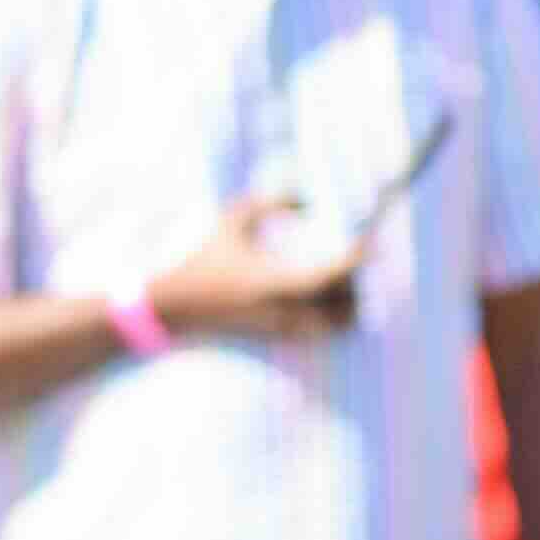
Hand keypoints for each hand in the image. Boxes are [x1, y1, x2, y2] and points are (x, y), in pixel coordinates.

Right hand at [150, 193, 359, 342]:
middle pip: (345, 305)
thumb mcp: (231, 220)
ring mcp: (280, 329)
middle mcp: (281, 311)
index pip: (330, 275)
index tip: (369, 238)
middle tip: (355, 254)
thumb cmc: (200, 258)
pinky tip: (323, 292)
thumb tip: (310, 201)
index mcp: (270, 281)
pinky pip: (322, 331)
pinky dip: (332, 314)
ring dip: (348, 301)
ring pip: (337, 324)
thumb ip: (272, 203)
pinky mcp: (277, 337)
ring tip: (340, 275)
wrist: (171, 307)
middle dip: (355, 280)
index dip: (356, 257)